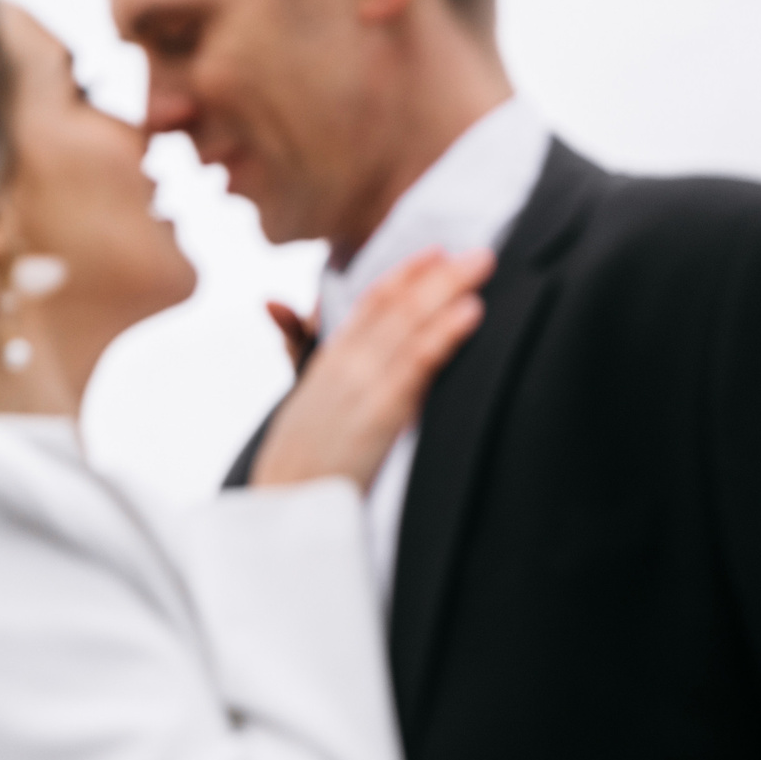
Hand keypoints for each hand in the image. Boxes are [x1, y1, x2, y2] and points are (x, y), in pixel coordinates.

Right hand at [249, 248, 491, 490]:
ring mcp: (362, 383)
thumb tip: (279, 303)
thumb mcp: (301, 404)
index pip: (371, 305)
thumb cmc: (299, 464)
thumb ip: (300, 351)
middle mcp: (345, 363)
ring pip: (409, 322)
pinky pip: (417, 363)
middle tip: (479, 253)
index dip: (404, 275)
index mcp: (329, 362)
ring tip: (481, 266)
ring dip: (447, 289)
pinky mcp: (380, 411)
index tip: (436, 253)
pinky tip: (470, 312)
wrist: (284, 506)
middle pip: (395, 305)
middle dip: (438, 274)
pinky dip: (443, 332)